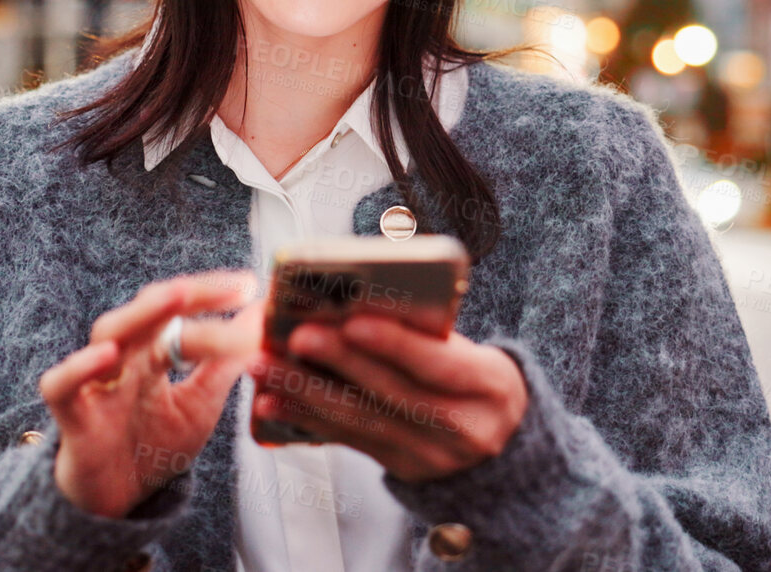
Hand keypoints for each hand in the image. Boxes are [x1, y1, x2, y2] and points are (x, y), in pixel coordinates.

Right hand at [40, 270, 262, 517]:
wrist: (118, 500)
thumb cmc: (153, 444)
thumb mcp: (200, 403)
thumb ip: (225, 362)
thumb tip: (260, 317)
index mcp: (152, 353)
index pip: (177, 310)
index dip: (209, 295)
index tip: (249, 286)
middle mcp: (124, 359)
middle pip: (144, 312)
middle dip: (181, 294)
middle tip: (225, 287)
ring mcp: (97, 385)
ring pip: (106, 334)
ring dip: (139, 315)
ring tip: (175, 297)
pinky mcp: (72, 419)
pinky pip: (61, 387)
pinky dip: (78, 368)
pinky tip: (107, 356)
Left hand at [248, 313, 527, 481]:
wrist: (502, 443)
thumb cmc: (478, 380)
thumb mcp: (476, 354)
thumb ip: (429, 336)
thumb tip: (358, 302)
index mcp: (491, 386)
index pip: (439, 363)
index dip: (395, 344)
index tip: (353, 321)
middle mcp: (465, 427)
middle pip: (392, 392)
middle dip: (338, 362)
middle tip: (296, 336)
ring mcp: (431, 455)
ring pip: (361, 420)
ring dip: (306, 392)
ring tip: (268, 366)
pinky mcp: (400, 467)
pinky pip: (348, 440)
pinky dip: (306, 419)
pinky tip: (274, 403)